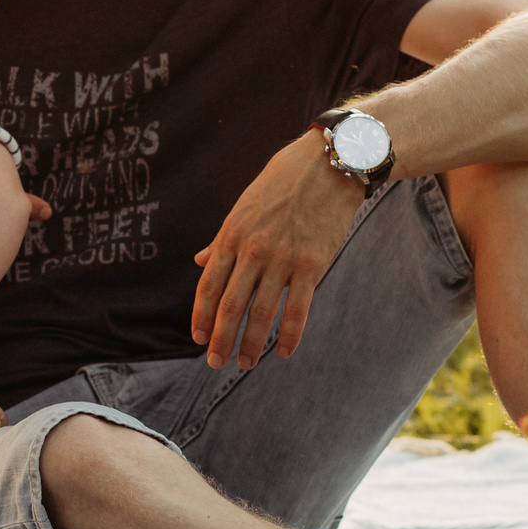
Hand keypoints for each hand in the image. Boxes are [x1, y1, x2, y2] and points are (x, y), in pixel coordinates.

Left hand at [190, 132, 364, 370]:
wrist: (328, 164)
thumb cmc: (282, 182)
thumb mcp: (244, 206)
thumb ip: (223, 238)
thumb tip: (200, 262)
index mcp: (231, 234)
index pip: (209, 285)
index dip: (202, 316)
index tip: (199, 338)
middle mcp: (252, 250)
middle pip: (230, 305)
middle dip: (221, 339)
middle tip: (216, 363)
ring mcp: (282, 258)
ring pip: (261, 313)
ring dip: (251, 344)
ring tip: (246, 364)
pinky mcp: (312, 264)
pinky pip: (298, 309)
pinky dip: (290, 335)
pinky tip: (285, 352)